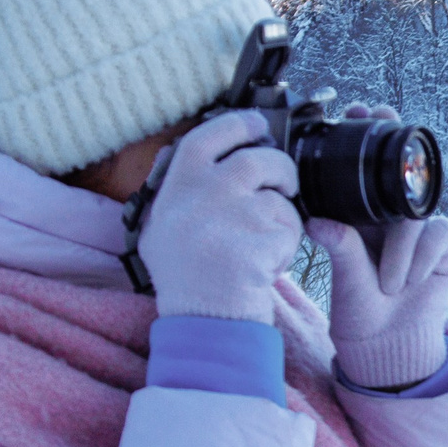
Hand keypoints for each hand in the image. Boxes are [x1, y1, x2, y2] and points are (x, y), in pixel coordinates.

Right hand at [140, 111, 300, 323]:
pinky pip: (291, 229)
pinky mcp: (265, 236)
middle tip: (283, 183)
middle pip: (259, 158)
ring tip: (267, 239)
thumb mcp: (156, 228)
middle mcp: (206, 191)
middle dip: (280, 168)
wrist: (202, 322)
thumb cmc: (182, 277)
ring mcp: (237, 213)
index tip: (257, 125)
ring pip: (279, 196)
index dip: (238, 124)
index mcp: (179, 185)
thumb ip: (168, 189)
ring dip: (283, 214)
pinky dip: (286, 247)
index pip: (210, 135)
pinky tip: (266, 265)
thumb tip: (172, 152)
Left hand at [308, 213, 447, 388]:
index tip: (359, 240)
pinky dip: (427, 256)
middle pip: (396, 207)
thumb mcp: (348, 278)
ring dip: (406, 255)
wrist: (391, 341)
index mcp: (361, 222)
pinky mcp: (443, 246)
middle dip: (391, 247)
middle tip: (383, 285)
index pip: (367, 197)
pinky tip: (417, 280)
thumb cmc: (361, 309)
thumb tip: (315, 223)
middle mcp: (391, 223)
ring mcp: (418, 233)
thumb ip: (340, 246)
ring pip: (418, 220)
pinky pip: (441, 233)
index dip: (366, 210)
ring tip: (395, 288)